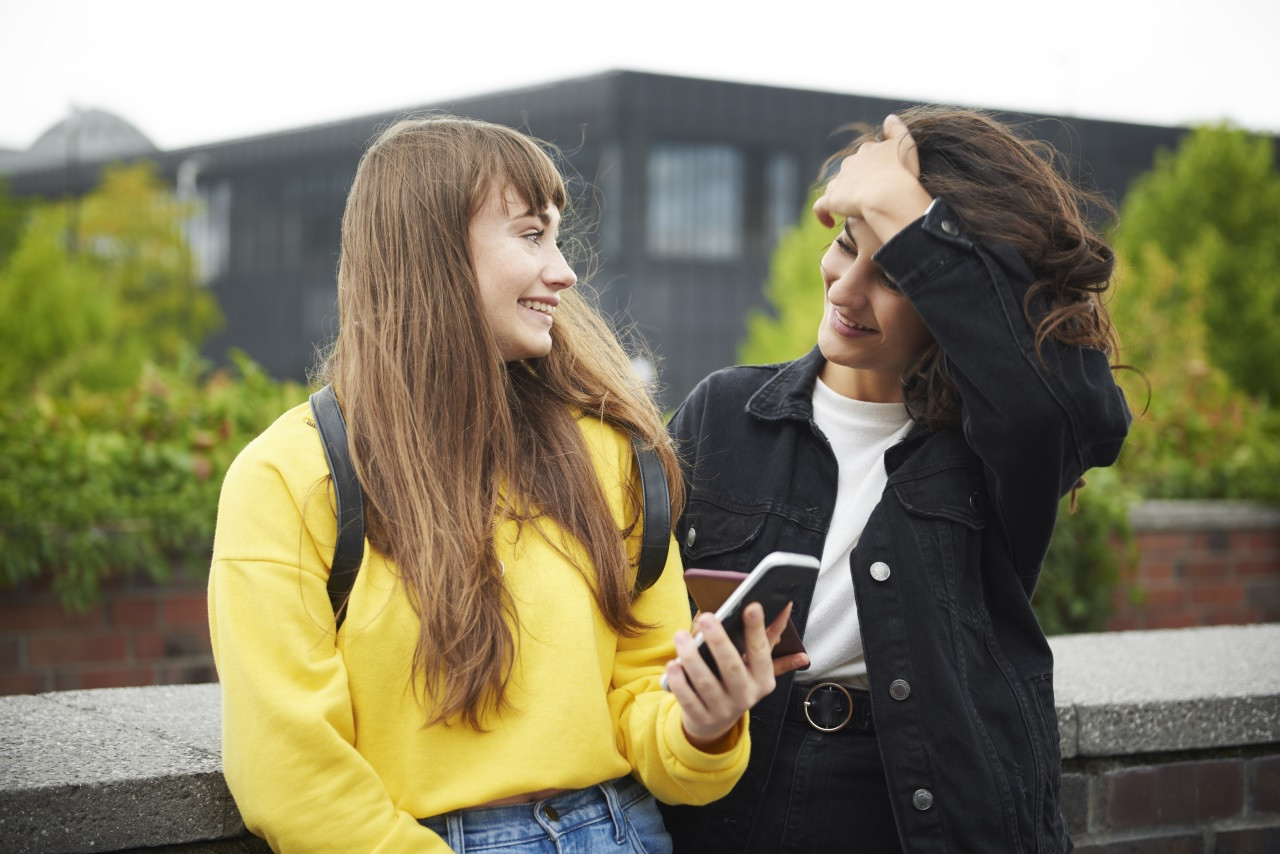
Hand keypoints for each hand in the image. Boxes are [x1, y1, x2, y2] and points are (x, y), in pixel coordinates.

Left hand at [666, 602, 791, 749]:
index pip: (760, 651)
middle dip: (719, 641)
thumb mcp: (756, 664)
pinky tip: (673, 665)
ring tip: (681, 636)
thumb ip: (768, 636)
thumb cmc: (738, 681)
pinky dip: (680, 682)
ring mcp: (723, 709)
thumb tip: (785, 607)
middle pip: (732, 667)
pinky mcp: (702, 718)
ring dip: (692, 658)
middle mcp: (746, 695)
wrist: (717, 721)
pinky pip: (688, 700)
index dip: (756, 629)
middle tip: (706, 618)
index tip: (752, 606)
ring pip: (706, 683)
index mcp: (763, 679)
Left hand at [813, 114, 931, 240]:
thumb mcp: (906, 145)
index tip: (882, 179)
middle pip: (850, 170)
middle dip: (857, 181)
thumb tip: (889, 118)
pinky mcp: (831, 199)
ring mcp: (840, 181)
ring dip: (842, 196)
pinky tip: (829, 223)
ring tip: (853, 209)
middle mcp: (851, 162)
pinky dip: (822, 214)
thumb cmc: (902, 173)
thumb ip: (897, 130)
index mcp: (868, 150)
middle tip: (870, 197)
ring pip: (836, 186)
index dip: (873, 167)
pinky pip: (820, 207)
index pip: (866, 155)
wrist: (888, 195)